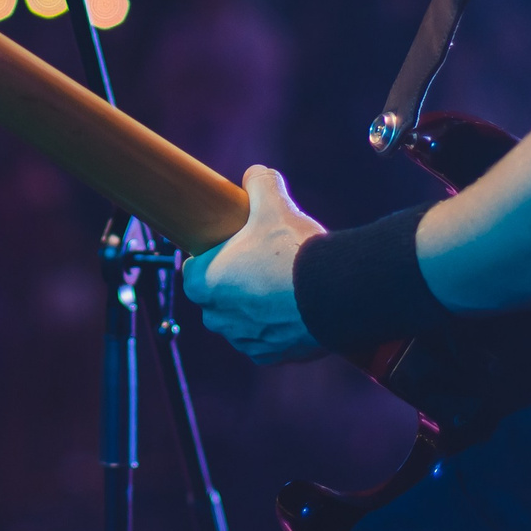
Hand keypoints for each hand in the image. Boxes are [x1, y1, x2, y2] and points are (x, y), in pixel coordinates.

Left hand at [180, 166, 327, 364]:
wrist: (338, 292)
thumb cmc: (295, 252)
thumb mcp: (274, 204)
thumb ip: (259, 183)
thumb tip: (256, 174)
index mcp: (205, 283)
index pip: (192, 269)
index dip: (207, 255)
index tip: (224, 246)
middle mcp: (218, 318)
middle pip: (215, 297)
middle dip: (230, 282)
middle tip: (256, 262)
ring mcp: (245, 340)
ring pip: (240, 321)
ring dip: (252, 307)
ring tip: (278, 285)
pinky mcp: (272, 355)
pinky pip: (265, 341)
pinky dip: (274, 327)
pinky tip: (291, 308)